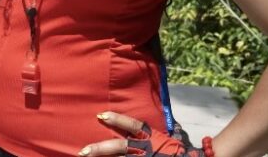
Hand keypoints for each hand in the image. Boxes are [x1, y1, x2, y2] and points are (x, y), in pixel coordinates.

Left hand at [77, 111, 205, 156]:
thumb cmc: (184, 151)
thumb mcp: (174, 139)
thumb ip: (167, 132)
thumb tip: (174, 125)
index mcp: (153, 138)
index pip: (133, 126)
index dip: (117, 119)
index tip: (100, 115)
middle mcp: (146, 150)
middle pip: (120, 148)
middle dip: (100, 149)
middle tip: (83, 151)